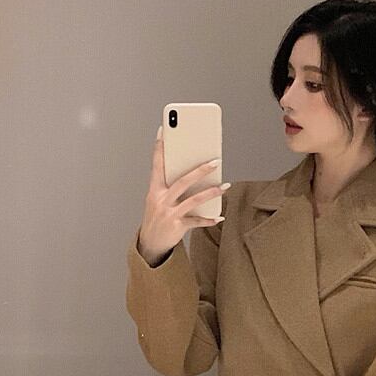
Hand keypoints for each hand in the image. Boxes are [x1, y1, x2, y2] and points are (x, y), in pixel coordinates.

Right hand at [137, 125, 226, 263]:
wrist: (150, 244)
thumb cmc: (158, 216)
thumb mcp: (159, 199)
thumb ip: (172, 185)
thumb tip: (196, 172)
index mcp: (154, 190)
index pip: (157, 165)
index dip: (160, 148)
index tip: (164, 131)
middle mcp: (161, 200)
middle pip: (182, 181)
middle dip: (200, 170)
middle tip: (216, 161)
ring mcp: (169, 214)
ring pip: (193, 200)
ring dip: (211, 192)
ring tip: (225, 186)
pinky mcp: (177, 227)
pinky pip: (196, 221)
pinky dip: (209, 219)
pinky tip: (220, 217)